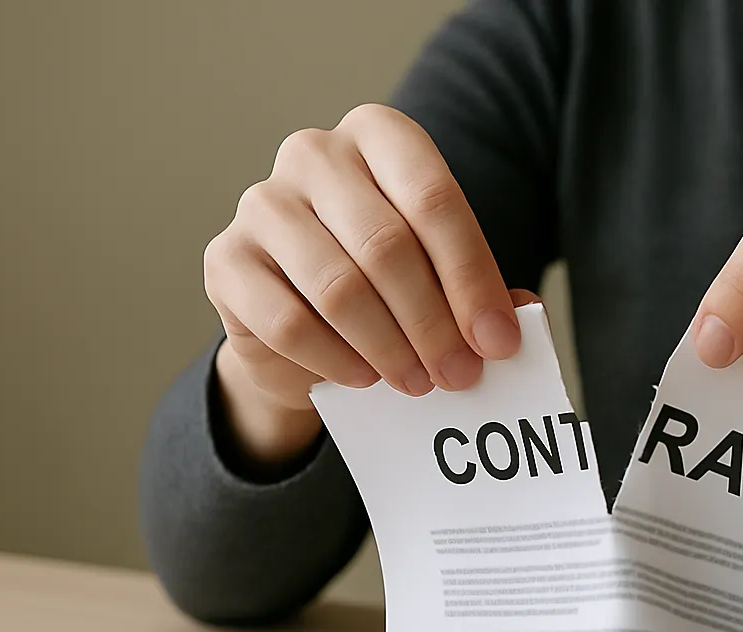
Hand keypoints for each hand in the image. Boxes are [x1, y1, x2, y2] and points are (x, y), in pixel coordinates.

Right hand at [204, 103, 524, 468]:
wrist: (302, 318)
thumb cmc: (387, 281)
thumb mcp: (441, 275)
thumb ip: (480, 290)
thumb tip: (516, 324)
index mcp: (380, 136)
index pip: (434, 199)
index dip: (472, 278)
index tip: (498, 343)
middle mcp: (314, 153)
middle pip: (386, 245)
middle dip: (433, 323)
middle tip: (460, 375)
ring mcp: (261, 203)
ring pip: (338, 287)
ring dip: (389, 348)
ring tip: (418, 384)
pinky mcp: (225, 260)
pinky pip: (287, 322)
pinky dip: (334, 361)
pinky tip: (364, 379)